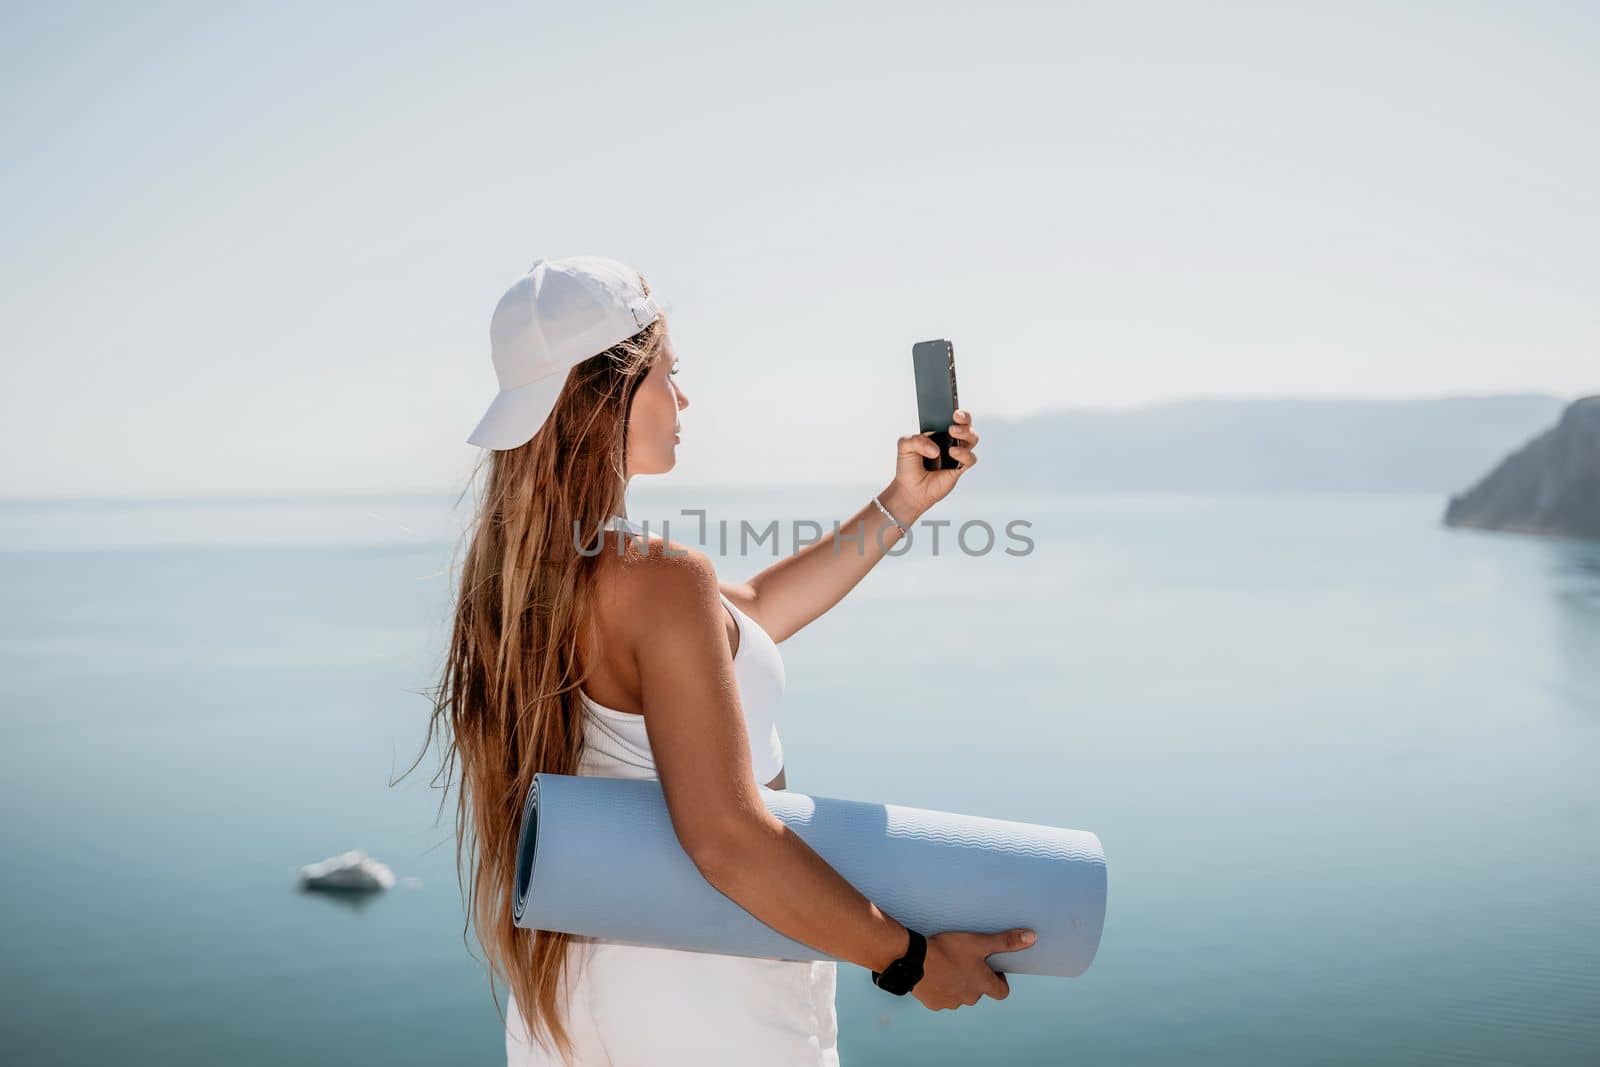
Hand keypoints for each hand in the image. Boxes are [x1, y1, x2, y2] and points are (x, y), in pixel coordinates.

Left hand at [891, 410, 979, 519]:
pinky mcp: (960, 468)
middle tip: (955, 419)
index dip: (957, 411)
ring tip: (953, 433)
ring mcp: (956, 454)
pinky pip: (970, 458)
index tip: (953, 410)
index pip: (951, 417)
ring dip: (965, 433)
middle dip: (965, 418)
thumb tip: (936, 448)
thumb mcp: (904, 446)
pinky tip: (952, 453)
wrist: (909, 489)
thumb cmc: (908, 466)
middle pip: (966, 424)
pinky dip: (964, 454)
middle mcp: (950, 441)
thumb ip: (916, 440)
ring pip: (972, 438)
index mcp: (938, 431)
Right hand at [911, 927, 1033, 1010]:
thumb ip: (1005, 941)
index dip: (1000, 980)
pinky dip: (941, 988)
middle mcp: (969, 997)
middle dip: (975, 980)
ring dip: (958, 985)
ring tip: (948, 966)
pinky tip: (934, 974)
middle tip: (965, 961)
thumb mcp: (979, 942)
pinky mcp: (934, 1003)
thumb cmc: (948, 950)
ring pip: (960, 996)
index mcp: (982, 984)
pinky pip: (942, 998)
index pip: (1002, 992)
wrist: (914, 960)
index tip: (992, 968)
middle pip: (979, 992)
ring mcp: (951, 1002)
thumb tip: (1032, 938)